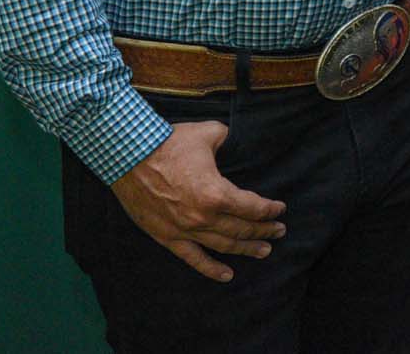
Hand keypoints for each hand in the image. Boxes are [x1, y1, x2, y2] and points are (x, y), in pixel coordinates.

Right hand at [110, 121, 285, 282]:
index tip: (280, 209)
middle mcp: (203, 217)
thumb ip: (227, 138)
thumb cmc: (169, 143)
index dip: (269, 209)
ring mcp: (185, 230)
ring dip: (246, 249)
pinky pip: (193, 258)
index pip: (252, 207)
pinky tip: (227, 275)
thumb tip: (234, 139)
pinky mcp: (167, 237)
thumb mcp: (208, 133)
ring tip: (264, 251)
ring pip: (223, 245)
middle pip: (242, 229)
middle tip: (278, 232)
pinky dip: (211, 269)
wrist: (129, 157)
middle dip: (264, 230)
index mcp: (216, 193)